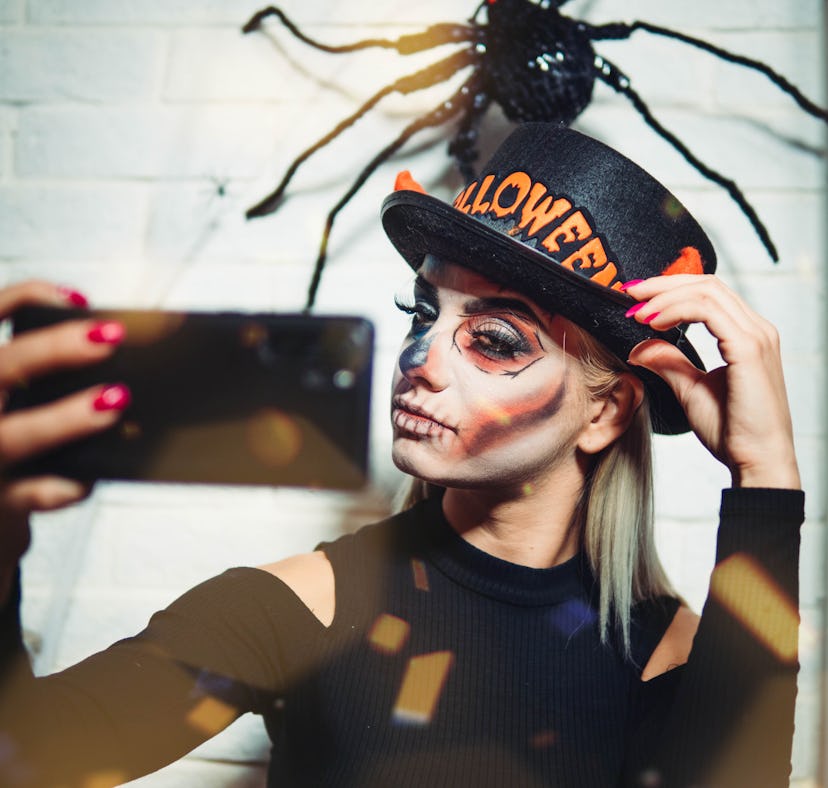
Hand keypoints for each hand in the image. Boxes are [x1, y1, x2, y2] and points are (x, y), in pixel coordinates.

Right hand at [0, 281, 128, 601]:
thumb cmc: (21, 439)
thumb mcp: (23, 394)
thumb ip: (49, 374)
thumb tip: (119, 345)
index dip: (27, 297)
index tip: (81, 298)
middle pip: (1, 368)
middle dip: (54, 350)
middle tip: (111, 338)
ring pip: (11, 435)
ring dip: (64, 418)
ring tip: (115, 401)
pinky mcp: (0, 500)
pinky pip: (29, 494)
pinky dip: (61, 487)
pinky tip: (86, 480)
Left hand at [623, 274, 799, 489]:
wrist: (756, 460)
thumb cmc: (732, 430)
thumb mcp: (690, 389)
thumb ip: (669, 363)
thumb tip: (639, 346)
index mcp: (747, 335)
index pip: (708, 293)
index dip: (669, 289)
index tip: (635, 300)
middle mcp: (757, 329)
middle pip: (707, 284)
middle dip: (663, 284)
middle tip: (629, 293)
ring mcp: (756, 337)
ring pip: (707, 291)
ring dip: (665, 296)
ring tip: (636, 311)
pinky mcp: (748, 349)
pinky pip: (708, 312)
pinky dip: (676, 310)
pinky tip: (652, 323)